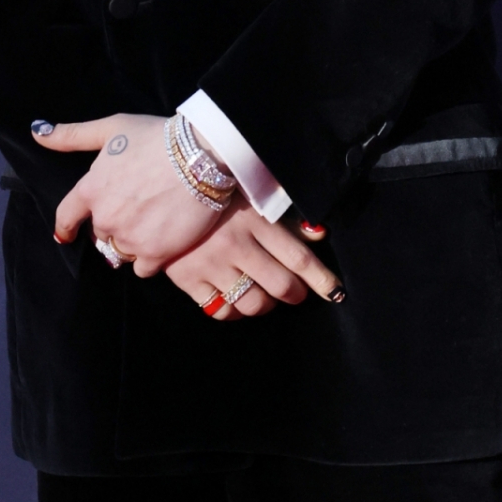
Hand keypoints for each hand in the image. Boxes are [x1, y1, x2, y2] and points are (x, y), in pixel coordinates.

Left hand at [41, 113, 224, 274]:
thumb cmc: (156, 137)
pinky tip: (162, 244)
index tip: (65, 235)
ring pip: (121, 251)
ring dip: (131, 242)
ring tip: (152, 226)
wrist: (201, 156)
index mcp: (90, 190)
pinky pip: (142, 269)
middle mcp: (105, 219)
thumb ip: (72, 135)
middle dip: (113, 225)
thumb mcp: (112, 128)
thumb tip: (37, 132)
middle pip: (101, 233)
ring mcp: (129, 238)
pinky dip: (150, 259)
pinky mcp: (155, 253)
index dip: (65, 228)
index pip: (65, 217)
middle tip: (135, 211)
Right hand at [164, 202, 344, 318]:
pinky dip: (234, 311)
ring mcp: (211, 265)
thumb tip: (318, 235)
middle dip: (296, 294)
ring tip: (266, 295)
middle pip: (281, 286)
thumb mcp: (253, 196)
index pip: (299, 259)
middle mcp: (236, 245)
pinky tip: (237, 300)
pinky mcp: (189, 279)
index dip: (321, 279)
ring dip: (266, 305)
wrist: (167, 190)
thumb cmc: (217, 193)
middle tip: (297, 292)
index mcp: (255, 221)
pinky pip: (221, 311)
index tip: (334, 292)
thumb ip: (286, 219)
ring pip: (253, 304)